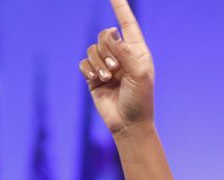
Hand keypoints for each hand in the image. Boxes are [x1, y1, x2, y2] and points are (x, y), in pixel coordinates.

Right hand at [79, 0, 153, 134]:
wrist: (128, 124)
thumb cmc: (140, 100)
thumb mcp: (138, 73)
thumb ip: (124, 52)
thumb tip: (110, 32)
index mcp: (136, 50)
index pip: (127, 23)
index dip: (120, 6)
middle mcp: (120, 55)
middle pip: (104, 36)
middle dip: (107, 50)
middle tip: (115, 70)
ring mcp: (106, 66)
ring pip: (92, 49)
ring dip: (98, 63)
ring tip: (107, 79)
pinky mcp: (93, 77)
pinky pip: (84, 63)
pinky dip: (89, 70)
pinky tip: (97, 81)